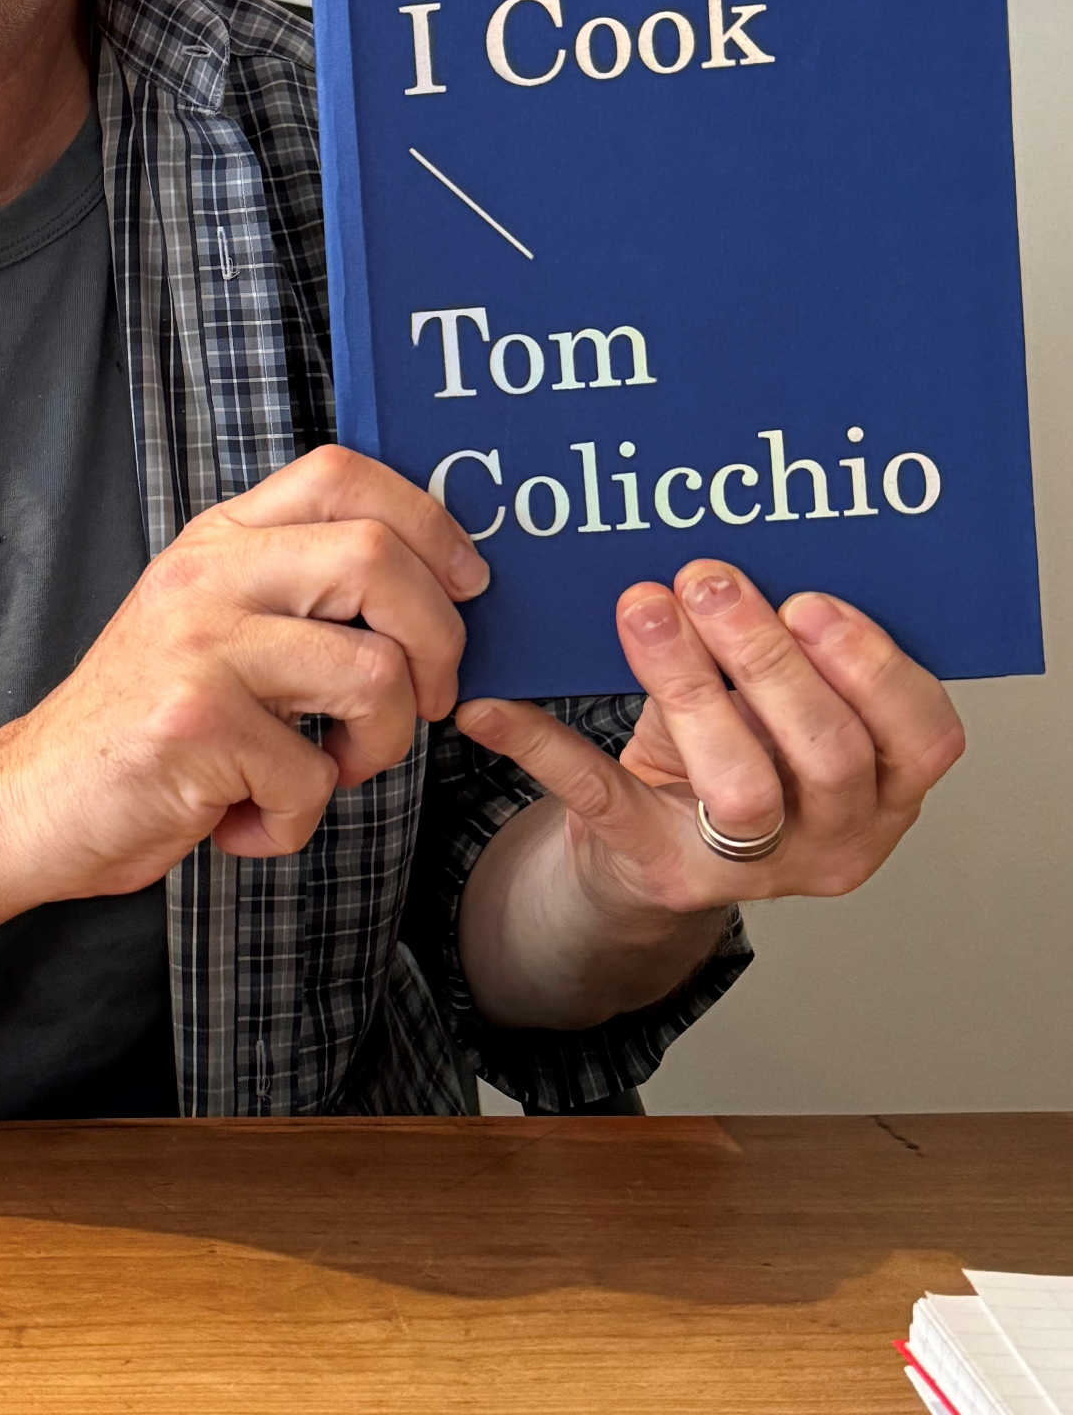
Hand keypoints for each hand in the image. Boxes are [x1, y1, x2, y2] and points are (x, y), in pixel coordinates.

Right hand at [0, 445, 486, 902]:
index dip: (429, 519)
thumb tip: (431, 585)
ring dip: (382, 746)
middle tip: (426, 700)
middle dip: (440, 640)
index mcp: (219, 540)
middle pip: (378, 556)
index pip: (341, 472)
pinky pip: (313, 774)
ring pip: (373, 672)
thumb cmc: (143, 723)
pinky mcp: (193, 723)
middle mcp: (207, 575)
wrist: (30, 801)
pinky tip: (246, 818)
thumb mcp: (209, 623)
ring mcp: (198, 644)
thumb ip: (292, 589)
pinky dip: (298, 819)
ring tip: (331, 771)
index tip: (467, 584)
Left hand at [454, 559, 966, 924]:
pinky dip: (544, 747)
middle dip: (768, 659)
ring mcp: (753, 866)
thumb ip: (779, 642)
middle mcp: (837, 839)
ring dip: (691, 688)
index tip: (810, 600)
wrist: (651, 855)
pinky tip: (494, 706)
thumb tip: (733, 542)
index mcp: (883, 786)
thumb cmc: (730, 750)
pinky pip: (604, 804)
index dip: (875, 669)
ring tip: (645, 610)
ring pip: (743, 786)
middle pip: (827, 754)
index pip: (922, 738)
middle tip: (709, 580)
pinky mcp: (660, 872)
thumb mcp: (771, 699)